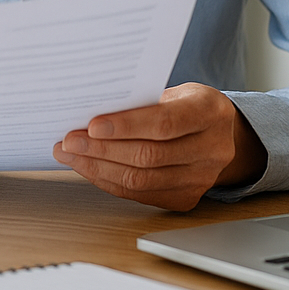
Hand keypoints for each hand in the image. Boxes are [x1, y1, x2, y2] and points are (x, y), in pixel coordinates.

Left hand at [52, 82, 266, 211]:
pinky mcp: (186, 198)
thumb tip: (89, 111)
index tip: (92, 125)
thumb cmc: (186, 104)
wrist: (219, 132)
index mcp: (210, 112)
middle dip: (102, 149)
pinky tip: (88, 167)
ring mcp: (202, 179)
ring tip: (70, 155)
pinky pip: (140, 194)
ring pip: (142, 180)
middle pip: (149, 155)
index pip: (165, 123)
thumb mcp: (174, 90)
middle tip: (69, 140)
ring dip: (98, 168)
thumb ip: (142, 101)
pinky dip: (108, 181)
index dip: (127, 126)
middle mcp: (213, 149)